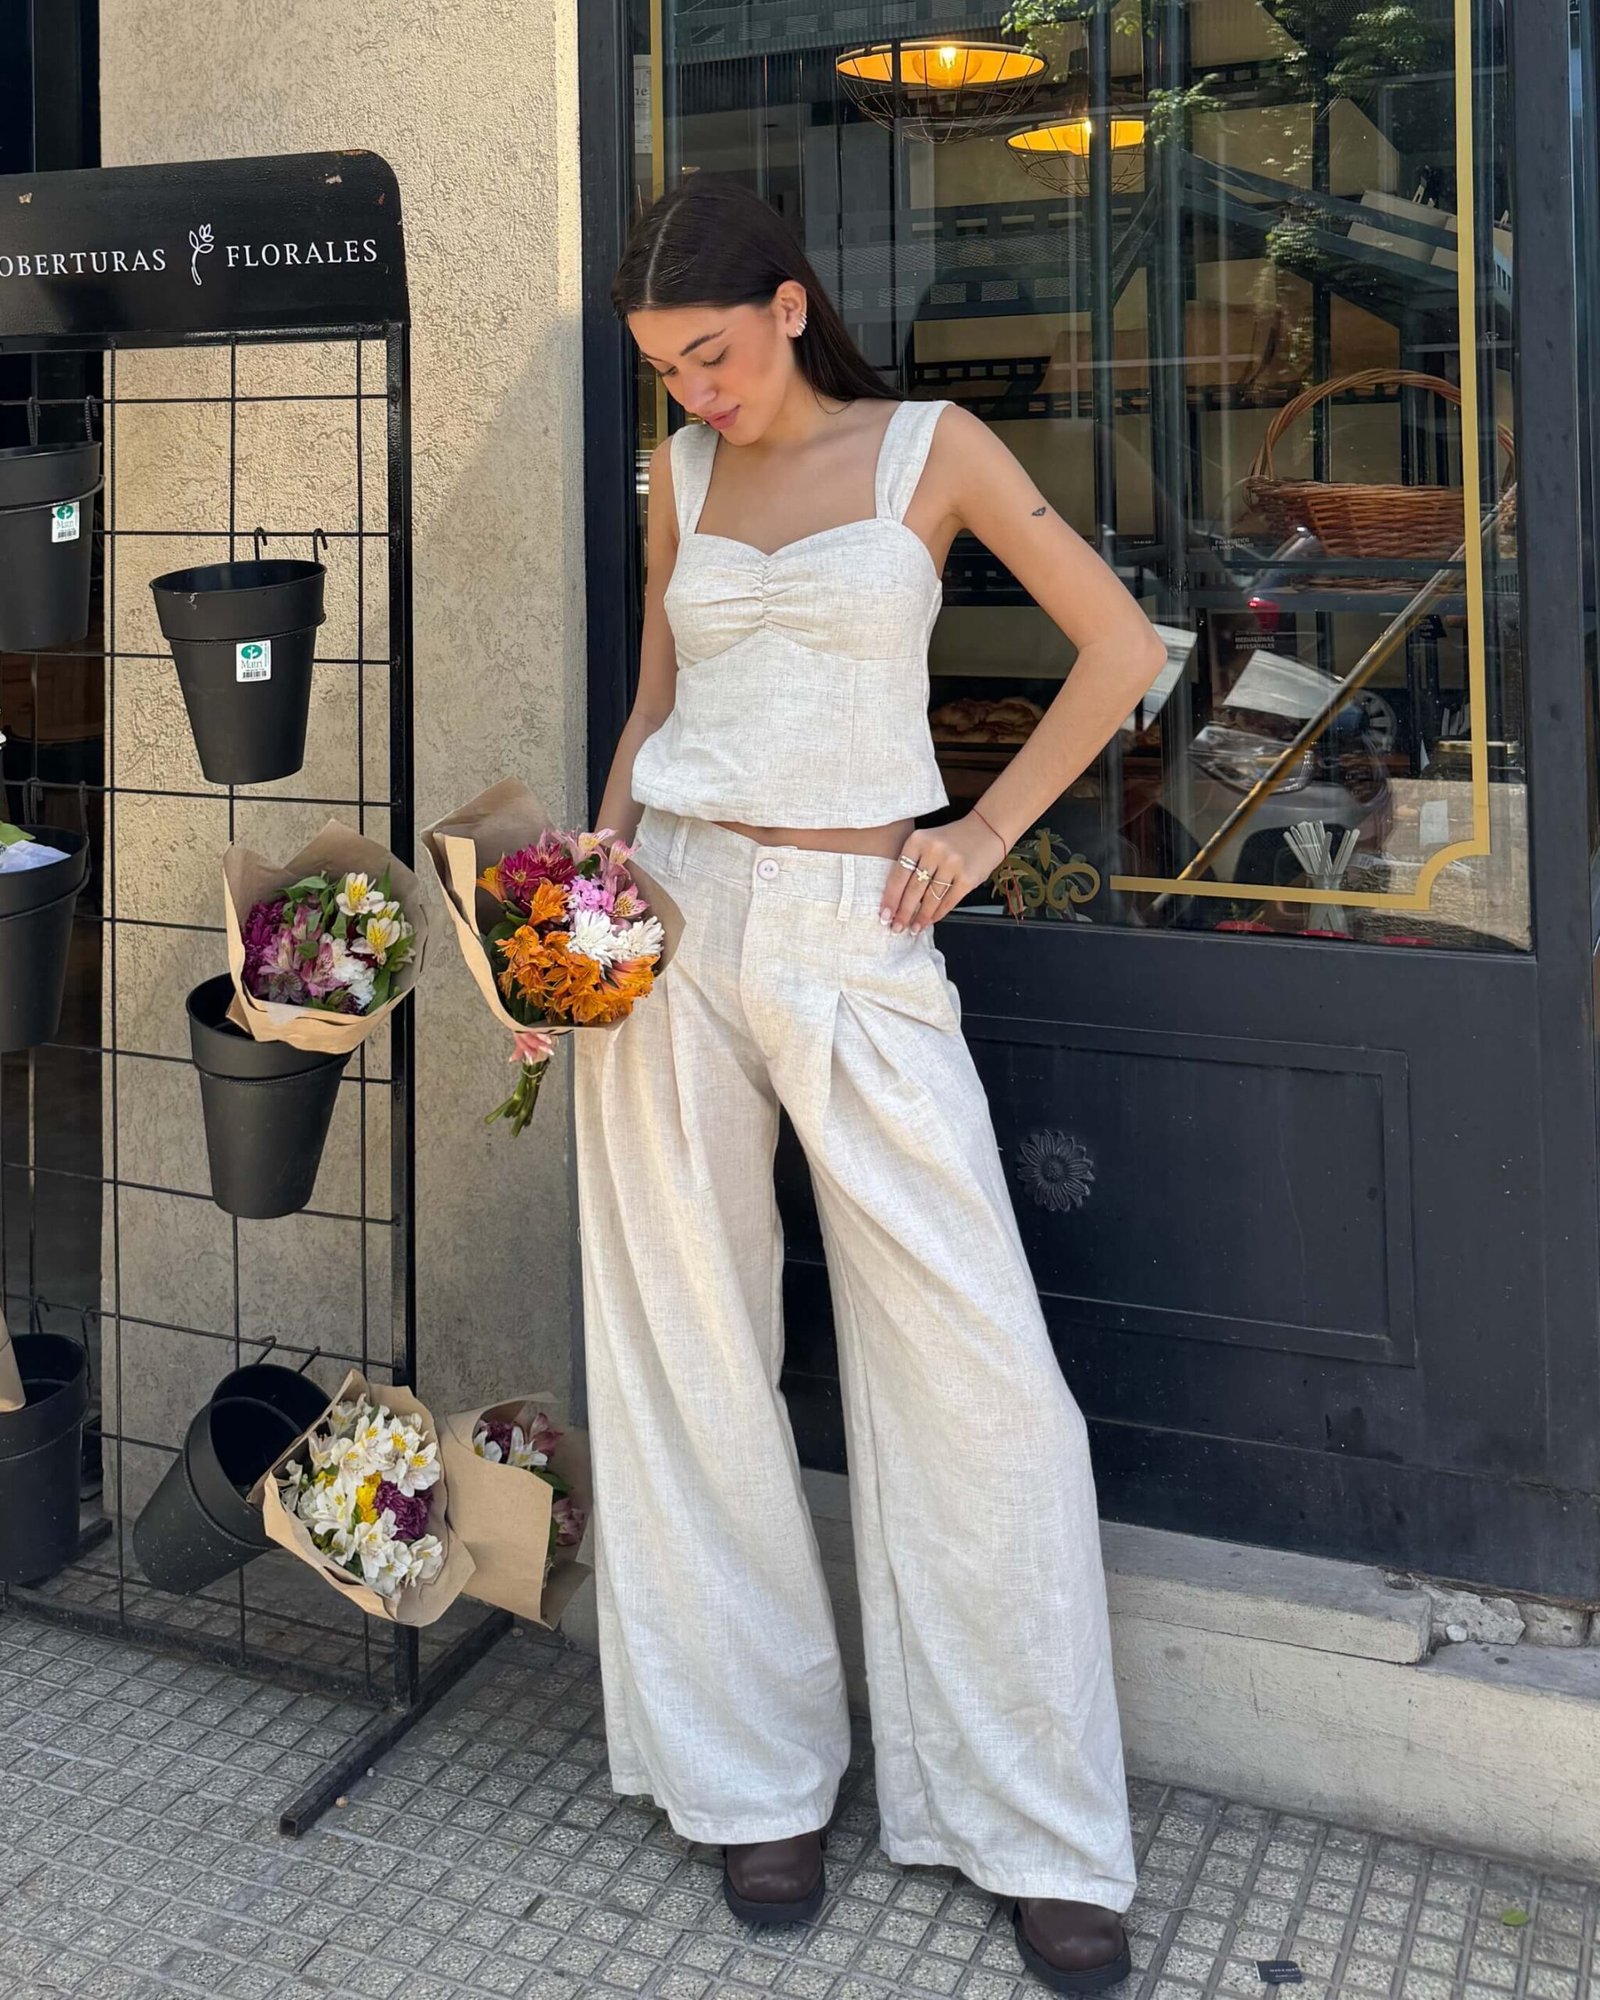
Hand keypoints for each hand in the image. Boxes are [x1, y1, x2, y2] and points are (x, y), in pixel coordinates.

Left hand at [879, 813, 1008, 932]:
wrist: (987, 830)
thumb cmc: (953, 839)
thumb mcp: (927, 842)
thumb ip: (914, 863)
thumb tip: (898, 900)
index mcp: (918, 840)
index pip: (899, 875)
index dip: (891, 898)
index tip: (884, 915)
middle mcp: (934, 851)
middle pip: (913, 889)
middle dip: (903, 913)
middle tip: (896, 928)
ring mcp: (952, 864)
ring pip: (931, 898)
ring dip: (921, 917)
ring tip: (913, 929)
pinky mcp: (968, 877)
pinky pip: (949, 901)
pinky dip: (938, 913)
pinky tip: (930, 920)